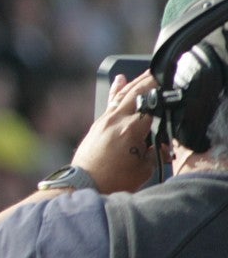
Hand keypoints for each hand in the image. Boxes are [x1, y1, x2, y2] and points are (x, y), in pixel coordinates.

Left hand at [71, 70, 167, 192]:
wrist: (83, 184)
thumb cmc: (112, 179)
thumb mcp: (144, 169)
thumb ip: (157, 153)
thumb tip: (166, 146)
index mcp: (131, 129)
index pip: (154, 107)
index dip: (165, 101)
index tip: (174, 93)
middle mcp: (116, 119)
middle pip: (137, 93)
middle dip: (151, 82)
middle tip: (163, 74)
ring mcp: (104, 120)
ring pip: (122, 95)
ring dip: (136, 83)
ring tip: (148, 73)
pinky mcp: (97, 124)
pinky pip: (110, 102)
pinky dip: (117, 90)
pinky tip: (120, 80)